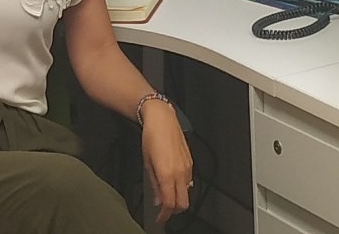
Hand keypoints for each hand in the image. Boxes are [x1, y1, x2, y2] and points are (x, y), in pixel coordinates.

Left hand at [139, 100, 192, 223]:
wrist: (162, 119)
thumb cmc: (151, 137)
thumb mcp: (147, 162)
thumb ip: (154, 183)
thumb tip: (157, 199)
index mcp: (167, 174)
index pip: (169, 203)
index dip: (164, 215)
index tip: (159, 218)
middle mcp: (180, 173)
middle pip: (182, 203)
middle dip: (173, 211)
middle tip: (163, 210)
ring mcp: (187, 168)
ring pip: (187, 193)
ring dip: (178, 199)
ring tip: (167, 196)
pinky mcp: (191, 162)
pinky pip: (189, 182)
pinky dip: (182, 187)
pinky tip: (173, 183)